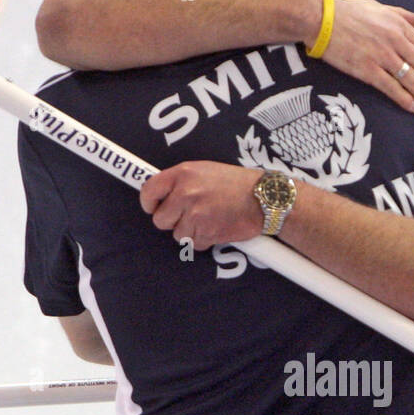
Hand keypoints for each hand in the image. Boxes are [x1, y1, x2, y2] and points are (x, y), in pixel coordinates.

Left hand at [140, 162, 263, 250]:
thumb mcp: (205, 171)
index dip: (149, 204)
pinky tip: (217, 227)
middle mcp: (185, 193)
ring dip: (191, 232)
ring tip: (209, 220)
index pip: (149, 191)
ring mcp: (195, 214)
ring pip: (178, 235)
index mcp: (182, 173)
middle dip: (173, 221)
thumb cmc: (237, 184)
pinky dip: (205, 240)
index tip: (154, 208)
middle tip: (190, 216)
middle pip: (160, 220)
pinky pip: (194, 244)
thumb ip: (182, 182)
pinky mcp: (206, 232)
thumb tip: (163, 196)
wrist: (264, 197)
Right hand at [323, 0, 413, 116]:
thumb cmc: (349, 12)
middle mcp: (395, 41)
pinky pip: (390, 87)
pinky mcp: (366, 69)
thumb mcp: (381, 7)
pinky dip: (404, 98)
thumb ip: (404, 15)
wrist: (321, 19)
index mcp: (400, 26)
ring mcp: (381, 56)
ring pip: (411, 80)